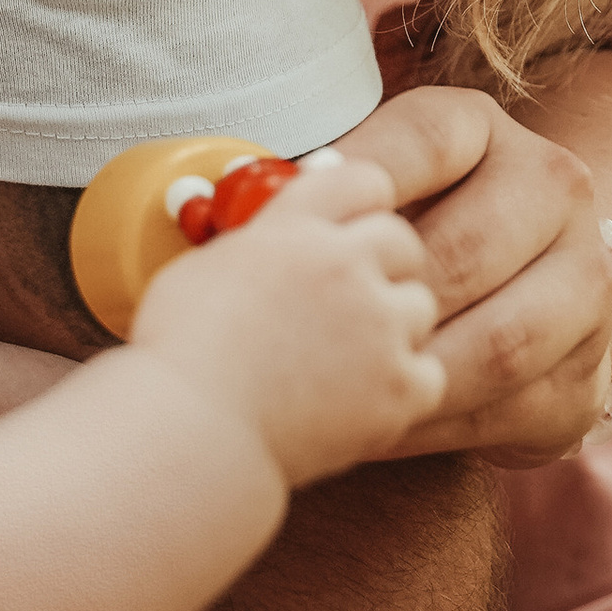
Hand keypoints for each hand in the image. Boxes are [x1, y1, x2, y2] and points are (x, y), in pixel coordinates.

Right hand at [133, 151, 444, 482]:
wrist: (194, 430)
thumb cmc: (181, 357)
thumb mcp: (205, 266)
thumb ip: (258, 243)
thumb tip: (274, 239)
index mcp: (294, 226)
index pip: (363, 180)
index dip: (364, 203)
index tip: (359, 221)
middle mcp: (344, 264)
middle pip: (401, 240)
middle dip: (384, 265)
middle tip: (355, 296)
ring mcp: (378, 324)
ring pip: (420, 306)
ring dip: (393, 326)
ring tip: (348, 357)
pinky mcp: (399, 385)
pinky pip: (430, 373)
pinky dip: (403, 388)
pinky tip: (363, 398)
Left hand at [331, 89, 611, 464]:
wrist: (536, 281)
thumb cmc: (417, 229)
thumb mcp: (377, 187)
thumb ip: (317, 196)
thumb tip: (217, 208)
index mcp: (484, 130)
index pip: (423, 141)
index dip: (355, 183)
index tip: (294, 224)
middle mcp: (554, 191)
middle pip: (465, 250)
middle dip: (384, 303)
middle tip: (316, 338)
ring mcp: (587, 284)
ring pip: (498, 343)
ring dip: (413, 376)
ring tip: (343, 395)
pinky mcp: (589, 372)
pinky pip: (508, 410)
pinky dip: (435, 426)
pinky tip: (378, 428)